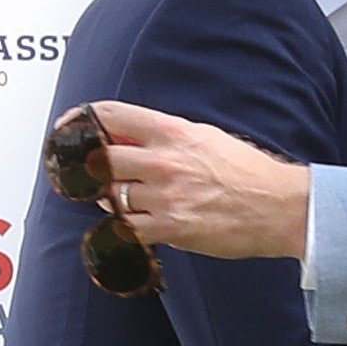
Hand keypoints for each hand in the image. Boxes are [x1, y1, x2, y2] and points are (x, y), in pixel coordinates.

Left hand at [76, 100, 311, 259]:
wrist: (279, 206)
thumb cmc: (248, 171)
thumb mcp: (206, 137)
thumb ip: (165, 136)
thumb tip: (126, 136)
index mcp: (174, 132)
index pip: (112, 116)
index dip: (81, 119)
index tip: (67, 127)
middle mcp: (165, 161)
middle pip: (101, 159)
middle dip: (92, 167)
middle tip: (92, 172)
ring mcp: (165, 196)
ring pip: (110, 196)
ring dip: (110, 199)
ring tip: (124, 198)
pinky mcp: (170, 228)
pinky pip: (126, 229)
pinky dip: (122, 229)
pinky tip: (130, 226)